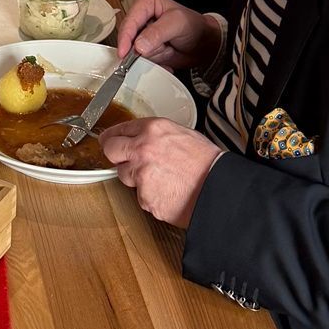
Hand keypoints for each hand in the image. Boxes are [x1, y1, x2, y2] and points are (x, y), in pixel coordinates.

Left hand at [101, 118, 222, 227]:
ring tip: (162, 179)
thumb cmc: (207, 163)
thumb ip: (157, 135)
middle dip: (115, 155)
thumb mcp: (183, 134)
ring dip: (136, 178)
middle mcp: (142, 150)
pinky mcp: (145, 198)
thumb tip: (145, 138)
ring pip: (125, 176)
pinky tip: (168, 192)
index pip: (119, 130)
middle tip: (123, 159)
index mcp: (153, 130)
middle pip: (111, 150)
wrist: (219, 189)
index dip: (113, 136)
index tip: (109, 140)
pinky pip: (141, 197)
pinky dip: (151, 196)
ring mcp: (141, 176)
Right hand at [116, 0, 226, 70]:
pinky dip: (154, 65)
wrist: (204, 44)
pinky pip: (141, 62)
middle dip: (139, 50)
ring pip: (134, 52)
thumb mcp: (177, 23)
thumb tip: (138, 45)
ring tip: (167, 52)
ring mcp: (142, 36)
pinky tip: (166, 61)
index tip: (124, 52)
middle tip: (155, 53)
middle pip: (128, 38)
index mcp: (145, 3)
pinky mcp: (145, 50)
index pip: (129, 20)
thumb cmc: (194, 26)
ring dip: (150, 58)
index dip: (125, 37)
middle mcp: (141, 18)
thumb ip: (157, 33)